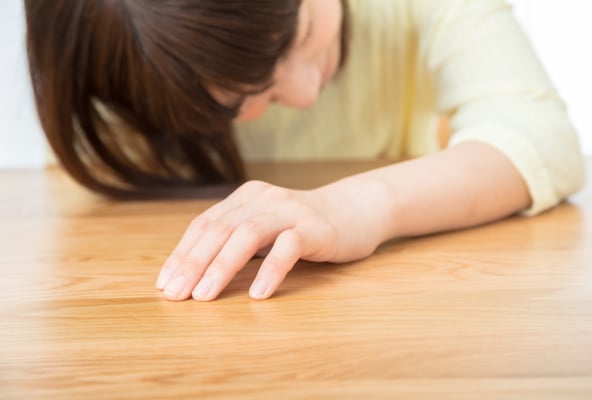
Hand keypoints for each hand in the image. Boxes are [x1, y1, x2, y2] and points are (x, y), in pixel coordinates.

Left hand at [155, 179, 384, 300]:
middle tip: (176, 295)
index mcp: (246, 197)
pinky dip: (271, 269)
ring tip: (205, 296)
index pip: (205, 224)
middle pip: (220, 229)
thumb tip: (192, 274)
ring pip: (248, 234)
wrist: (356, 211)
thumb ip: (236, 241)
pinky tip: (257, 294)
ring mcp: (290, 211)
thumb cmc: (303, 228)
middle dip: (194, 263)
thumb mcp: (265, 229)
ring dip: (222, 266)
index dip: (182, 253)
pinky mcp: (316, 228)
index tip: (165, 284)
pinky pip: (289, 247)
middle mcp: (264, 198)